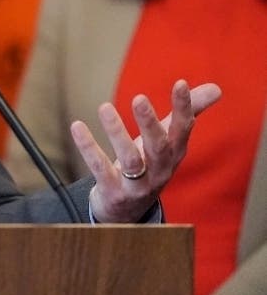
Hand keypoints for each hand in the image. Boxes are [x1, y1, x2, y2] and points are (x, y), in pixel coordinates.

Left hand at [71, 79, 221, 222]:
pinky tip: (77, 126)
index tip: (179, 83)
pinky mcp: (114, 192)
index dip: (184, 108)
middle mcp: (159, 170)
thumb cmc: (148, 165)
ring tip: (104, 107)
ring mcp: (137, 184)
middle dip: (150, 123)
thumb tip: (216, 88)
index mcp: (173, 153)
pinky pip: (101, 170)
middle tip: (139, 98)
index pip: (183, 129)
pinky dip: (89, 148)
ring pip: (129, 160)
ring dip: (117, 133)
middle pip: (159, 147)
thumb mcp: (167, 141)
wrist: (127, 211)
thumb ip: (186, 114)